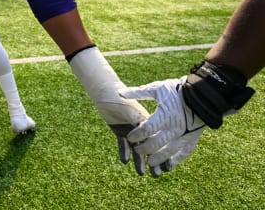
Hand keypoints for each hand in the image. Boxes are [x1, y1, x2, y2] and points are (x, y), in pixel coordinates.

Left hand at [68, 46, 157, 175]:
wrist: (104, 91)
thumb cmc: (118, 96)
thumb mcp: (129, 107)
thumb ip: (137, 117)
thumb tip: (144, 125)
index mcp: (146, 119)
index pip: (151, 135)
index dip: (154, 147)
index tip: (159, 159)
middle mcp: (140, 126)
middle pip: (148, 145)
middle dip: (153, 159)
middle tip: (157, 173)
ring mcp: (130, 129)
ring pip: (136, 148)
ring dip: (139, 161)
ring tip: (143, 173)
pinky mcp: (120, 131)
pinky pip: (122, 144)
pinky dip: (123, 151)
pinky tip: (124, 161)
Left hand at [120, 77, 205, 174]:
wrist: (203, 94)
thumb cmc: (177, 90)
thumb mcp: (157, 88)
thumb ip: (139, 92)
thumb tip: (120, 93)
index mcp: (164, 116)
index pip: (146, 129)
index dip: (136, 135)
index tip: (129, 137)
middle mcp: (174, 128)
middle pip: (156, 144)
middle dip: (145, 149)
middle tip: (138, 150)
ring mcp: (184, 135)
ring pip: (170, 151)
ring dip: (159, 158)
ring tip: (151, 163)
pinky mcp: (193, 138)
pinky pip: (184, 152)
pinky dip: (177, 159)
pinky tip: (170, 164)